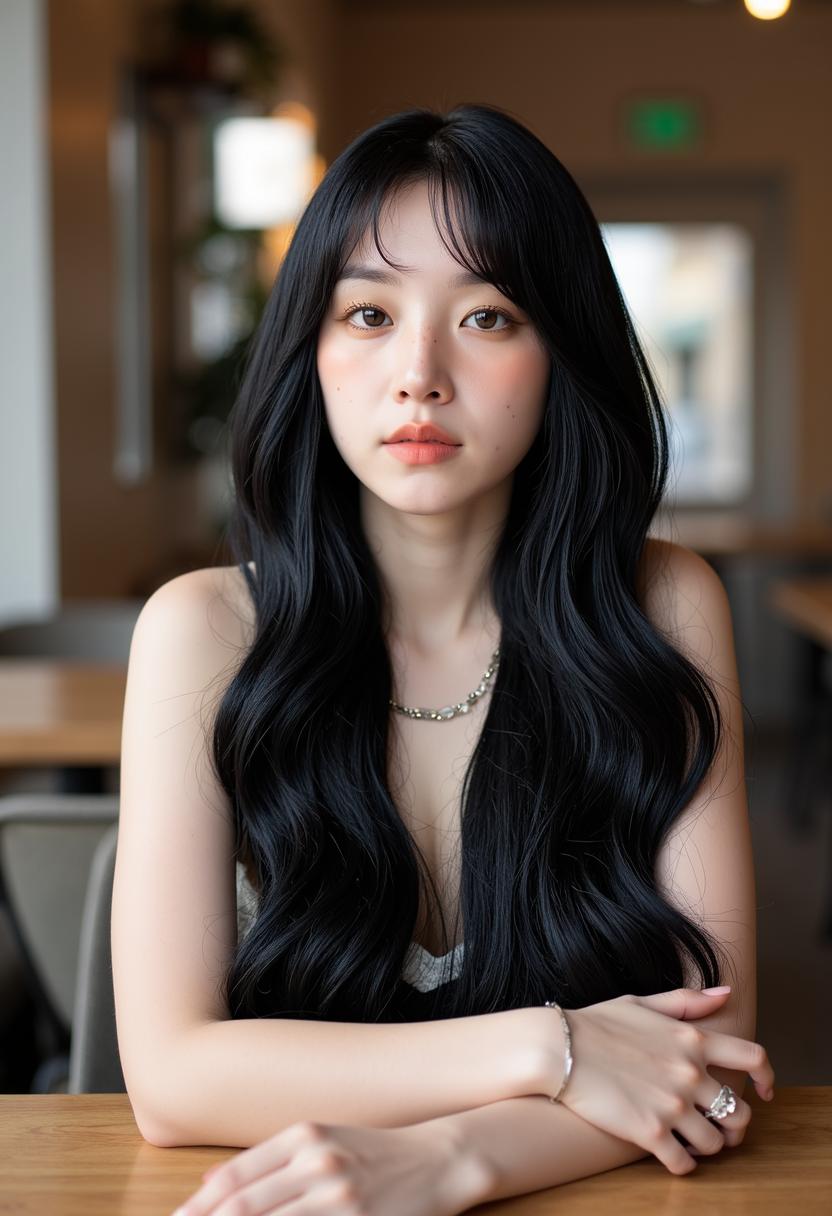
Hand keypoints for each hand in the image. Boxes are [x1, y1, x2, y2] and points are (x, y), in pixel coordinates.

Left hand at [171, 1118, 489, 1215]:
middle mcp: (316, 1161)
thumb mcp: (322, 1141)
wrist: (440, 1159)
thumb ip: (269, 1161)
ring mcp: (338, 1194)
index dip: (197, 1208)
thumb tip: (209, 1184)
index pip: (233, 1180)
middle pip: (243, 1208)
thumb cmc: (376, 1154)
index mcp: (302, 1137)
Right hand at [541, 987, 774, 1175]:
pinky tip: (671, 1155)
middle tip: (720, 1126)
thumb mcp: (643, 1003)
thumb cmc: (596, 1023)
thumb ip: (688, 1001)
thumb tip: (726, 993)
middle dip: (735, 1124)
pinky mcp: (650, 1133)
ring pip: (717, 1143)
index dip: (768, 1078)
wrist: (558, 1048)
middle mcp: (690, 1073)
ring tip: (692, 1141)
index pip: (753, 1058)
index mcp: (692, 1040)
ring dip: (708, 1146)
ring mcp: (673, 1105)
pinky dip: (683, 1164)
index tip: (765, 1091)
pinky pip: (685, 1164)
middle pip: (741, 1112)